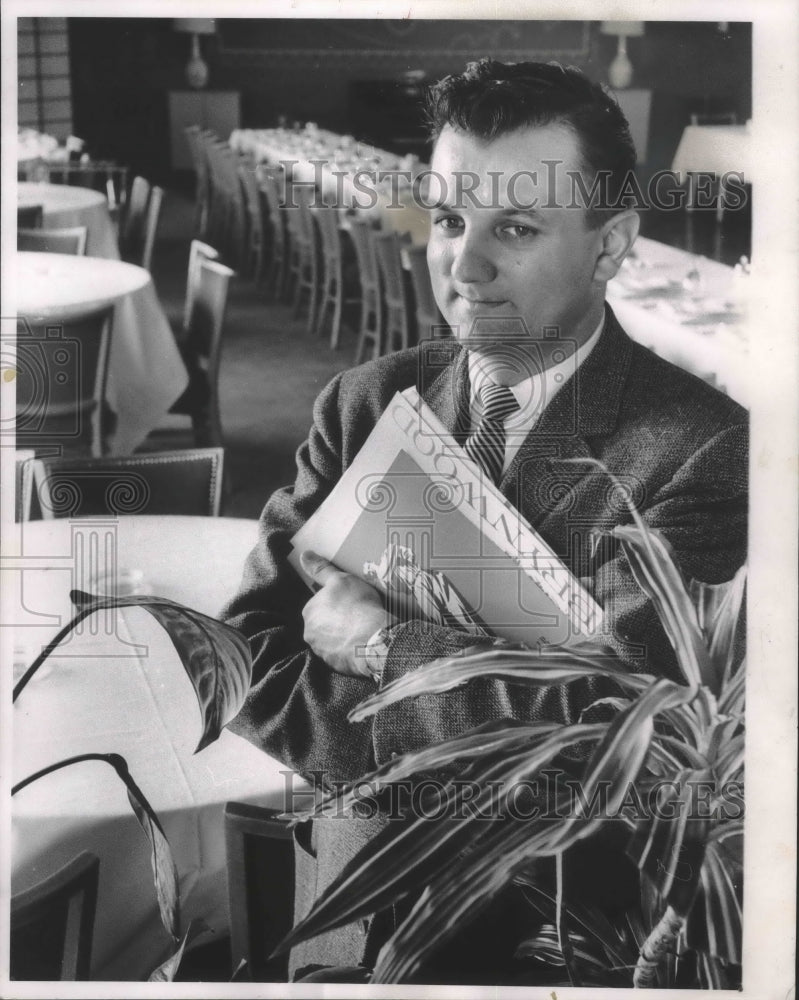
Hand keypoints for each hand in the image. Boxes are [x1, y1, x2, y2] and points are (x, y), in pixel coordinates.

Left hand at [300, 551, 393, 677]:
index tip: (349, 601)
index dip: (335, 602)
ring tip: (361, 629)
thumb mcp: (340, 579)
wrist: (374, 639)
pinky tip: (362, 642)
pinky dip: (349, 649)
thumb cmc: (357, 605)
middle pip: (323, 623)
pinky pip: (341, 654)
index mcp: (309, 612)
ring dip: (342, 636)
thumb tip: (304, 555)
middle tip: (356, 615)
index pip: (318, 605)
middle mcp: (310, 633)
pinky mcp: (335, 665)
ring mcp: (322, 652)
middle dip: (336, 620)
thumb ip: (320, 569)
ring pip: (331, 640)